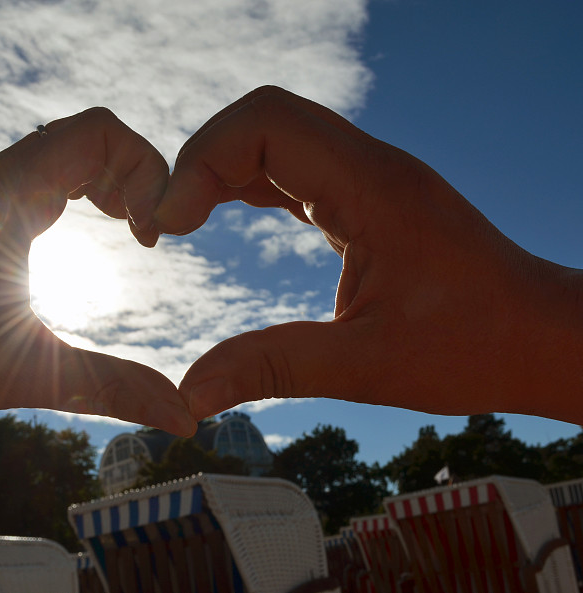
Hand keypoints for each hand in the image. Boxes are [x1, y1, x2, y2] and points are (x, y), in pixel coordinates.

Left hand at [0, 108, 195, 437]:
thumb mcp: (27, 373)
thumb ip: (113, 389)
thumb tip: (185, 418)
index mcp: (7, 196)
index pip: (99, 132)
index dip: (145, 171)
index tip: (151, 238)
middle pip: (89, 135)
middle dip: (136, 176)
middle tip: (147, 235)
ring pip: (66, 150)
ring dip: (109, 182)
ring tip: (130, 233)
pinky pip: (44, 174)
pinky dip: (83, 191)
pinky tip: (91, 238)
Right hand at [155, 86, 582, 424]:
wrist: (539, 335)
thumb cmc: (473, 347)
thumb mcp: (366, 367)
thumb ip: (272, 370)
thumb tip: (190, 394)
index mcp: (373, 189)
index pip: (266, 125)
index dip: (201, 162)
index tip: (172, 227)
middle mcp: (371, 166)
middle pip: (264, 117)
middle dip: (202, 160)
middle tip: (170, 224)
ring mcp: (371, 175)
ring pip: (277, 135)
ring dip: (222, 168)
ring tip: (185, 222)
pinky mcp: (367, 194)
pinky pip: (295, 166)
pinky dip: (249, 181)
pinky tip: (224, 213)